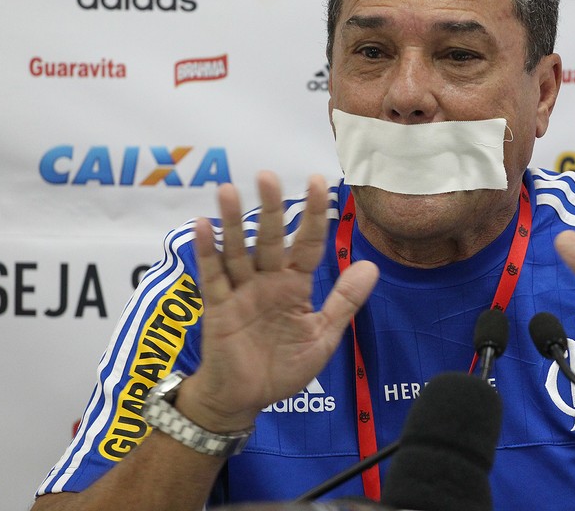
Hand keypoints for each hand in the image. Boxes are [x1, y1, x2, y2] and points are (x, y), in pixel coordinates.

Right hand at [183, 172, 377, 432]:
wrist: (246, 400)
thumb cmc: (283, 367)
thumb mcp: (322, 335)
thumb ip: (344, 301)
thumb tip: (372, 265)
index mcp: (296, 285)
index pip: (308, 243)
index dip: (314, 214)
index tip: (321, 182)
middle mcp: (268, 281)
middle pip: (271, 239)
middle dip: (271, 209)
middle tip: (268, 174)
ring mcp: (241, 292)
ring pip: (238, 251)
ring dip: (233, 222)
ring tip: (229, 190)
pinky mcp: (217, 308)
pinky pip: (212, 277)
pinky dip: (206, 252)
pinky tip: (202, 225)